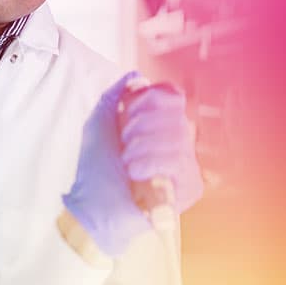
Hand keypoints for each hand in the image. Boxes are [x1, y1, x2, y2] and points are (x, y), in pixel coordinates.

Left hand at [62, 72, 203, 256]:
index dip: (149, 102)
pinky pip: (180, 161)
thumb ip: (115, 95)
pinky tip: (138, 177)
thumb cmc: (95, 170)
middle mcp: (176, 141)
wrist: (95, 208)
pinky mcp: (190, 186)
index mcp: (157, 124)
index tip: (126, 118)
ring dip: (142, 150)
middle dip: (140, 128)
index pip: (172, 95)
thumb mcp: (98, 124)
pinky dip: (153, 165)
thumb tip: (136, 76)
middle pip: (175, 114)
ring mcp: (185, 163)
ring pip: (177, 137)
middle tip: (124, 147)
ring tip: (128, 166)